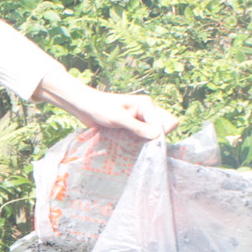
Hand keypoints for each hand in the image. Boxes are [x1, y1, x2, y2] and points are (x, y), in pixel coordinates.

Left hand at [35, 73, 178, 140]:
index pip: (168, 123)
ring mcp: (140, 119)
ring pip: (153, 134)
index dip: (161, 135)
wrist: (83, 107)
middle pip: (163, 129)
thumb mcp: (119, 119)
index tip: (148, 143)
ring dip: (146, 142)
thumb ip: (137, 127)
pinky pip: (142, 137)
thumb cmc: (99, 108)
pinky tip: (130, 146)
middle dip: (155, 139)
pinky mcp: (132, 126)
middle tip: (140, 144)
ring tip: (133, 145)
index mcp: (147, 104)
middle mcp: (146, 111)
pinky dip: (139, 142)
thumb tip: (157, 136)